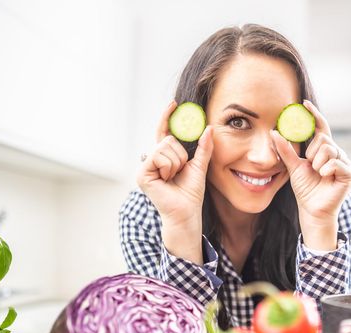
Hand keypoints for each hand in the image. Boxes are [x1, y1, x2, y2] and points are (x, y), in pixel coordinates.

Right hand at [137, 100, 213, 227]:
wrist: (187, 211)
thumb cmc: (191, 192)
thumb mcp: (200, 165)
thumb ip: (204, 147)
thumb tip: (209, 128)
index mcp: (164, 156)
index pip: (164, 132)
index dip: (167, 117)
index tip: (174, 103)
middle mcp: (152, 159)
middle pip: (168, 140)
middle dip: (180, 155)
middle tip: (180, 171)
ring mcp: (145, 167)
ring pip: (164, 147)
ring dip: (176, 163)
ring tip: (174, 177)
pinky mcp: (142, 174)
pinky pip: (158, 157)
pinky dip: (169, 167)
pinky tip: (167, 179)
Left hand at [271, 100, 350, 249]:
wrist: (312, 209)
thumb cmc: (305, 189)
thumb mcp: (293, 166)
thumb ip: (285, 150)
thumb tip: (274, 132)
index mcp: (324, 150)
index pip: (321, 127)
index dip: (314, 114)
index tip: (304, 103)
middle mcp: (337, 153)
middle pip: (324, 138)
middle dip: (312, 152)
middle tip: (311, 165)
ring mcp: (345, 163)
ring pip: (329, 149)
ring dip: (318, 163)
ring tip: (318, 173)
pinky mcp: (350, 174)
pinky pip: (336, 162)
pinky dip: (326, 170)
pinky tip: (324, 177)